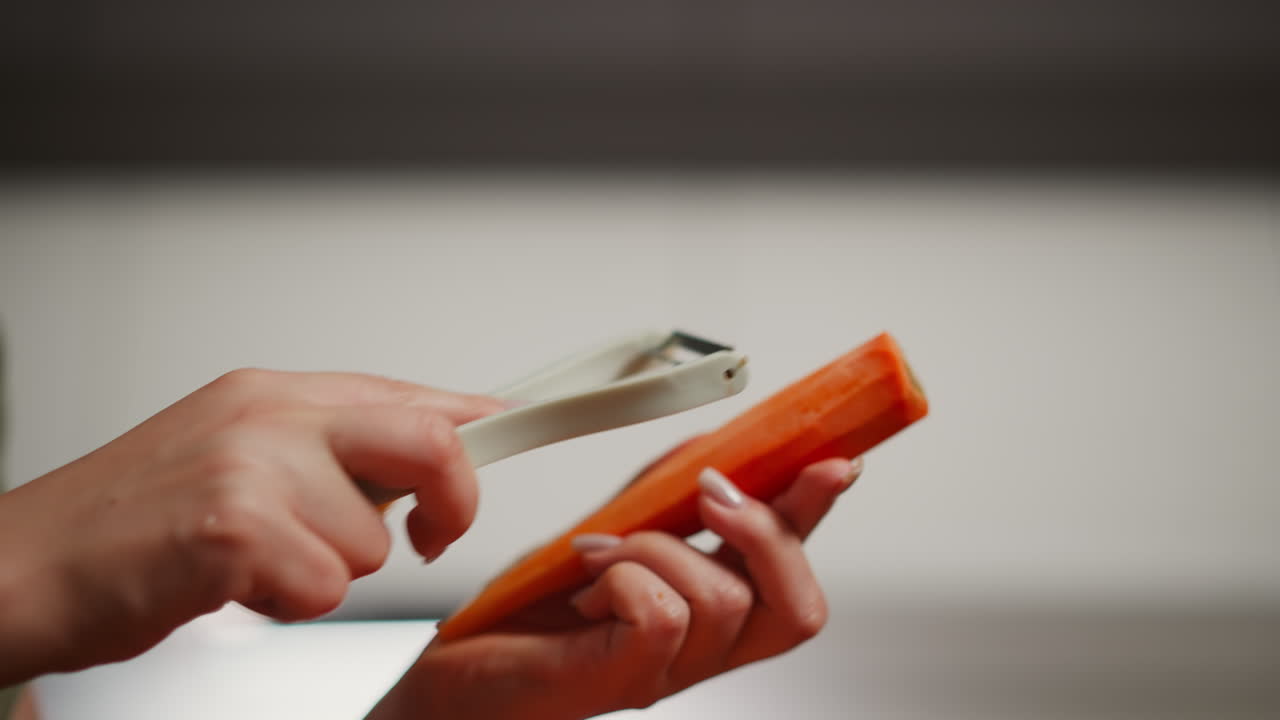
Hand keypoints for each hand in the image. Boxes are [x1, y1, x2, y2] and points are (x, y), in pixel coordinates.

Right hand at [0, 369, 501, 684]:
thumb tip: (435, 444)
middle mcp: (268, 417)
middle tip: (434, 533)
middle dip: (450, 500)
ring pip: (373, 541)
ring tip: (256, 564)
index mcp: (274, 395)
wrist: (19, 564)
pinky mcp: (232, 530)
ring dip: (327, 572)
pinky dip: (288, 605)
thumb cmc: (130, 523)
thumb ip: (334, 446)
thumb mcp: (237, 455)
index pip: (411, 395)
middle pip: (426, 443)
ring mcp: (250, 467)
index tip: (527, 433)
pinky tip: (233, 586)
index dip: (481, 421)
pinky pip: (325, 586)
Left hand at [369, 456, 861, 719]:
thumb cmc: (528, 614)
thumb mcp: (611, 533)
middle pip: (799, 608)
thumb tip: (716, 448)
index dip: (821, 513)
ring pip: (723, 596)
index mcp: (709, 614)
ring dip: (656, 546)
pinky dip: (623, 573)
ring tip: (602, 551)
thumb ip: (665, 496)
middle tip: (713, 493)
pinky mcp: (625, 681)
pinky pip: (663, 612)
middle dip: (769, 531)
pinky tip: (586, 580)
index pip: (795, 569)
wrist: (460, 677)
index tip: (836, 460)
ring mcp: (669, 674)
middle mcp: (703, 652)